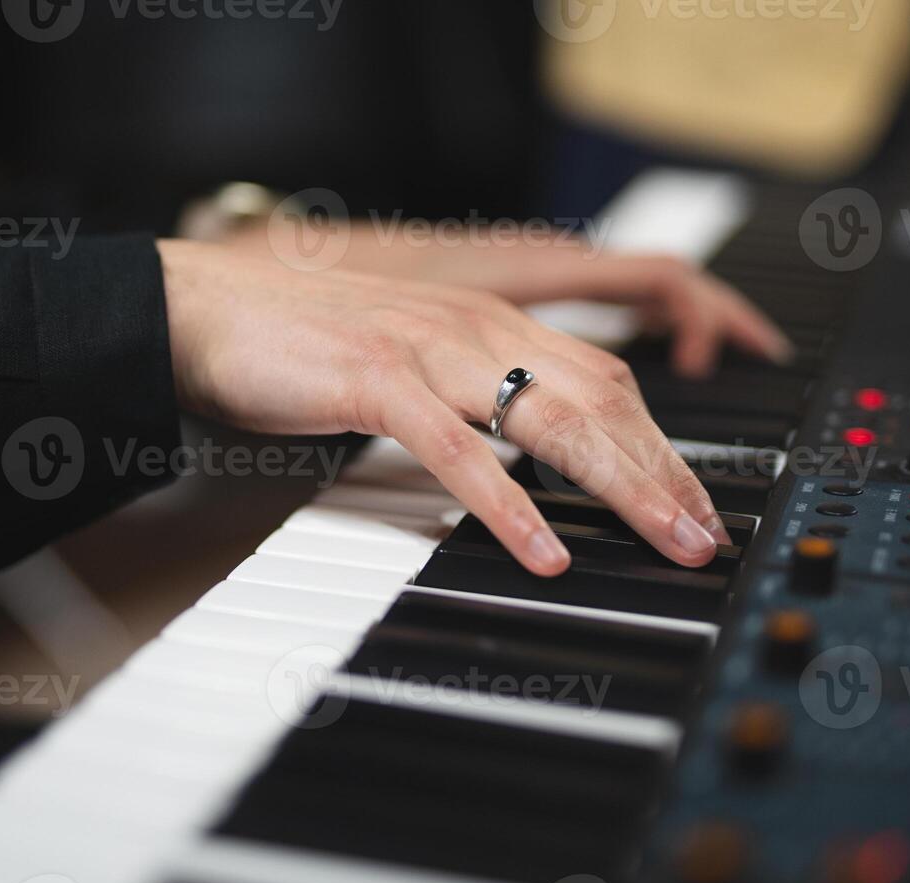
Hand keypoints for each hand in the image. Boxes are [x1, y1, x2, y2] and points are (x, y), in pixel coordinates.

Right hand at [158, 240, 733, 576]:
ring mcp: (427, 351)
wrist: (204, 306)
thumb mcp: (411, 363)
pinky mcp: (376, 381)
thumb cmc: (301, 343)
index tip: (693, 499)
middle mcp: (474, 327)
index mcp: (486, 321)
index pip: (605, 378)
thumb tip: (521, 457)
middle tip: (705, 534)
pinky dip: (508, 504)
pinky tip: (544, 550)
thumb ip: (471, 395)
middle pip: (602, 398)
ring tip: (666, 540)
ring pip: (552, 416)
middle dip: (666, 470)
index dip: (661, 440)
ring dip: (621, 485)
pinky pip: (458, 450)